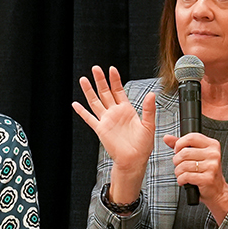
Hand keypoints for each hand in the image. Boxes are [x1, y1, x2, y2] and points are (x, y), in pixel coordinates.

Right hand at [72, 67, 156, 199]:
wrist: (134, 160)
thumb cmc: (142, 146)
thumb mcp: (149, 125)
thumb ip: (149, 109)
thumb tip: (152, 94)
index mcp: (127, 110)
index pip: (119, 90)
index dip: (115, 80)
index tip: (112, 69)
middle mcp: (115, 113)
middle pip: (105, 92)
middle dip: (100, 80)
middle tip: (95, 68)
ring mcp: (107, 120)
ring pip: (95, 102)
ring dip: (89, 91)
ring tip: (83, 80)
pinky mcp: (101, 130)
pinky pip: (89, 119)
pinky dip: (82, 112)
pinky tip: (75, 104)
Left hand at [164, 131, 227, 222]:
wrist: (217, 190)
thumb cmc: (206, 172)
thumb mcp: (196, 155)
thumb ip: (182, 145)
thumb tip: (167, 138)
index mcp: (212, 145)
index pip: (192, 137)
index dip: (180, 143)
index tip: (178, 150)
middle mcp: (214, 154)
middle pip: (185, 152)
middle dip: (177, 160)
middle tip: (179, 165)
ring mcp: (212, 166)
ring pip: (183, 165)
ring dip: (178, 172)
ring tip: (182, 174)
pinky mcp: (208, 178)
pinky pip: (186, 176)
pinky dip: (181, 180)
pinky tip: (184, 180)